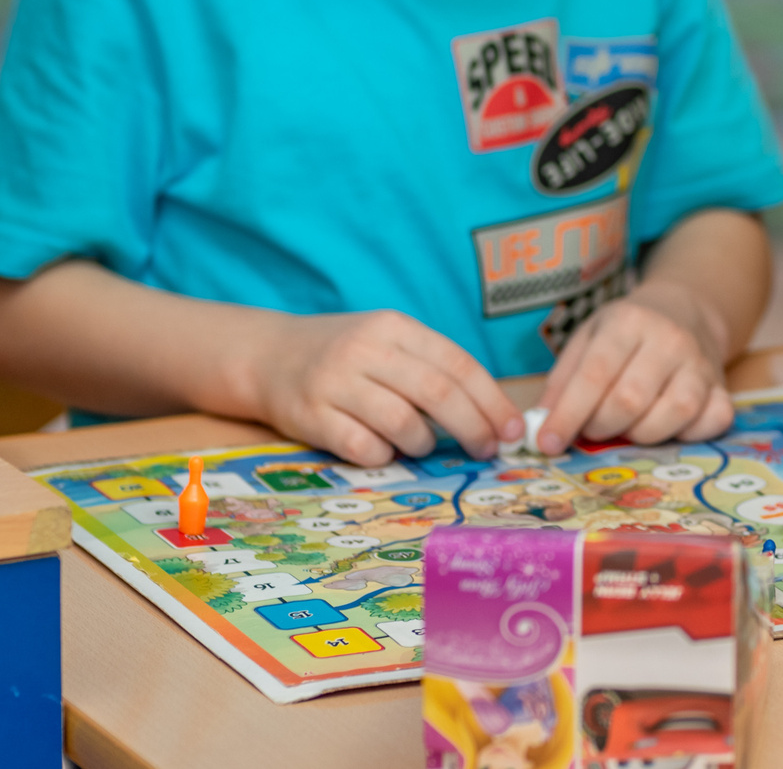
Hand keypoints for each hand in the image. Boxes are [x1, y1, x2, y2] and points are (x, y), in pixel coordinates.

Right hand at [242, 308, 524, 466]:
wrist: (269, 356)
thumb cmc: (346, 355)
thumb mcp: (388, 343)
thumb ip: (431, 368)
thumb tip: (492, 415)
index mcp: (394, 326)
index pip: (456, 362)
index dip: (491, 399)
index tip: (513, 428)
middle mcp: (366, 349)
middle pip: (436, 392)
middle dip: (472, 426)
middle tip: (488, 449)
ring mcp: (335, 383)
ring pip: (402, 422)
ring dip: (424, 443)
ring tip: (423, 445)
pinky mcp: (311, 417)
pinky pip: (364, 447)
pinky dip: (384, 455)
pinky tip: (383, 449)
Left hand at [533, 282, 733, 453]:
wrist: (684, 309)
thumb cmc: (626, 331)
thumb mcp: (588, 338)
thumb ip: (562, 380)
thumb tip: (539, 426)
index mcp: (629, 321)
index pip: (594, 375)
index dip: (567, 415)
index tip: (546, 444)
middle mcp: (669, 340)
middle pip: (630, 400)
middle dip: (601, 427)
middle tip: (592, 429)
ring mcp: (701, 364)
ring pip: (672, 414)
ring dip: (640, 435)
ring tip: (626, 426)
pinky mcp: (723, 388)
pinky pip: (712, 422)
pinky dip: (688, 435)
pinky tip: (668, 428)